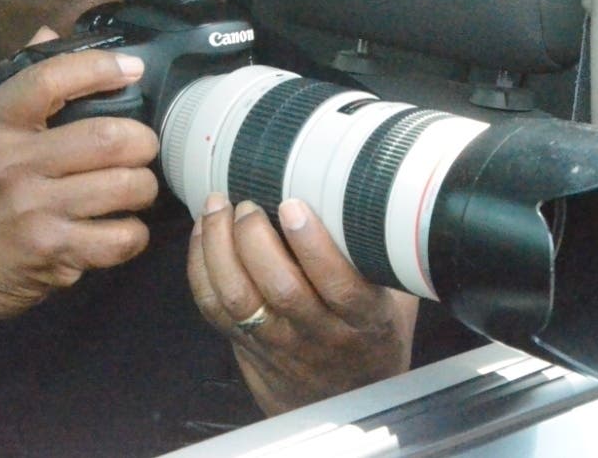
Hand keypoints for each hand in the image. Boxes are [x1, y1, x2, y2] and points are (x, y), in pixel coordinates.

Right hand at [0, 27, 159, 330]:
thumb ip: (16, 82)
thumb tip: (52, 32)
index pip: (52, 77)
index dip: (101, 67)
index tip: (131, 68)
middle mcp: (14, 165)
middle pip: (109, 137)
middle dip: (142, 140)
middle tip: (140, 146)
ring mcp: (36, 213)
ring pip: (127, 186)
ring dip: (143, 186)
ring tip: (133, 186)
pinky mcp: (54, 255)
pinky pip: (122, 238)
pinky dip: (133, 232)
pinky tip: (120, 226)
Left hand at [187, 194, 417, 415]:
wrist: (341, 401)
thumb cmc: (370, 335)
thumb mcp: (397, 301)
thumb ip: (387, 258)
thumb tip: (382, 196)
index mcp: (364, 321)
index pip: (340, 286)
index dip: (313, 244)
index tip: (293, 205)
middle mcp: (318, 335)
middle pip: (280, 289)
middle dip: (256, 238)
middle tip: (248, 203)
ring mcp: (277, 343)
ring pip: (238, 297)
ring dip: (219, 246)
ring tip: (217, 206)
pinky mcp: (244, 344)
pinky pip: (212, 307)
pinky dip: (200, 266)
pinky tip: (202, 232)